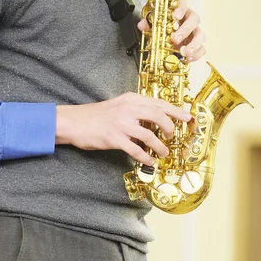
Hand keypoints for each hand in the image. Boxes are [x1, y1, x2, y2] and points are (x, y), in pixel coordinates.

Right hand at [56, 94, 191, 165]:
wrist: (73, 122)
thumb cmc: (95, 116)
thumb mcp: (117, 106)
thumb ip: (135, 110)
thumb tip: (154, 121)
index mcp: (130, 99)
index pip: (159, 103)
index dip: (176, 111)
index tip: (188, 118)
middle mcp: (128, 109)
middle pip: (159, 116)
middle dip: (171, 128)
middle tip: (173, 137)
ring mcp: (121, 123)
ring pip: (150, 135)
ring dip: (160, 146)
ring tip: (163, 153)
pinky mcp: (114, 138)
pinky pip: (136, 149)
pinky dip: (146, 157)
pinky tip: (150, 161)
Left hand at [137, 0, 205, 62]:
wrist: (165, 37)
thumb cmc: (161, 24)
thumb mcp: (152, 21)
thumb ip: (148, 22)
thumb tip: (142, 25)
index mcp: (179, 6)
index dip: (182, 5)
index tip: (176, 15)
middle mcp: (189, 17)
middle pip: (194, 18)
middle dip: (185, 29)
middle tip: (174, 39)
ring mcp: (195, 30)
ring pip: (200, 34)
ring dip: (193, 44)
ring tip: (184, 52)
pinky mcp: (197, 43)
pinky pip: (202, 48)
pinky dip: (197, 54)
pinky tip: (189, 58)